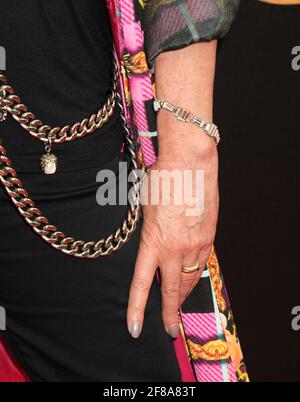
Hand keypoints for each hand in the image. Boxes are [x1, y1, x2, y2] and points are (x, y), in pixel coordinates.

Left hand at [127, 146, 218, 338]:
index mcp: (153, 242)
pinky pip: (201, 263)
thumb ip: (148, 231)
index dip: (137, 310)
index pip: (142, 285)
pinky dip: (195, 273)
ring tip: (178, 306)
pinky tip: (191, 279)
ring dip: (183, 294)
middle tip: (170, 329)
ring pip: (190, 279)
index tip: (134, 328)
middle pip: (173, 290)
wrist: (190, 163)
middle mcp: (175, 249)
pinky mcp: (209, 236)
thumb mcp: (144, 208)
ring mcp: (195, 244)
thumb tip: (152, 241)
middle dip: (170, 313)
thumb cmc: (162, 180)